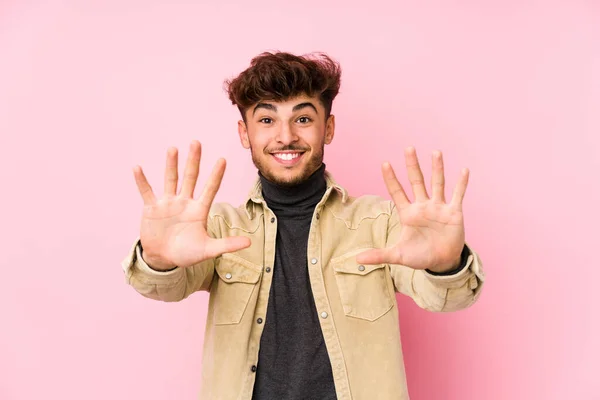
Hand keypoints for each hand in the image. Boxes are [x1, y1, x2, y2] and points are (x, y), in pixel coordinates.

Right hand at [133, 140, 250, 270]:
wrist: (163, 260)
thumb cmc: (186, 254)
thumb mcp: (208, 250)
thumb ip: (227, 244)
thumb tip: (249, 243)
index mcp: (199, 210)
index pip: (210, 189)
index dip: (216, 176)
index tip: (222, 160)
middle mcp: (184, 202)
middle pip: (190, 177)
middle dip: (193, 161)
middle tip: (196, 143)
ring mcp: (168, 204)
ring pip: (170, 180)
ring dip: (171, 165)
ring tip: (173, 149)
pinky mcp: (152, 209)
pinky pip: (146, 192)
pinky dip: (142, 181)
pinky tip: (137, 168)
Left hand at [356, 147, 467, 272]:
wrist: (442, 262)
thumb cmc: (419, 256)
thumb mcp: (398, 255)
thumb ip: (379, 255)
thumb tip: (357, 260)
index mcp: (408, 213)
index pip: (397, 192)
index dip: (391, 179)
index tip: (385, 163)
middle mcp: (422, 206)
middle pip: (417, 181)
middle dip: (412, 166)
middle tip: (408, 148)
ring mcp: (439, 207)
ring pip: (437, 183)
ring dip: (437, 168)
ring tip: (436, 153)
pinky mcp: (454, 213)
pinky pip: (458, 195)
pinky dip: (461, 183)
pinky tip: (464, 170)